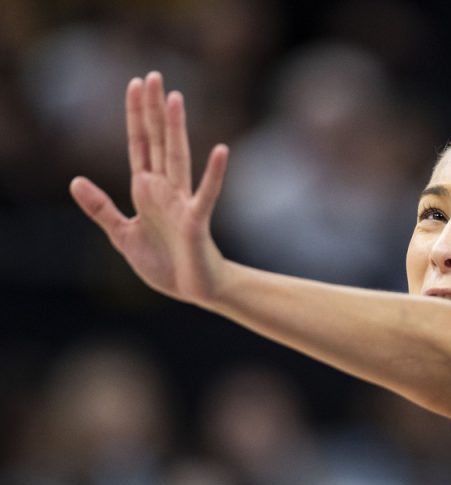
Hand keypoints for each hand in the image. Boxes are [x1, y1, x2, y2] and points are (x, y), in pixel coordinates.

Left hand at [70, 71, 228, 304]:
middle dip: (153, 110)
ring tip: (176, 99)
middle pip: (158, 142)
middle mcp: (165, 190)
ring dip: (176, 129)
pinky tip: (221, 150)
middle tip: (154, 75)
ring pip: (178, 158)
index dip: (135, 115)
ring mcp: (182, 202)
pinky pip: (207, 193)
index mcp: (146, 191)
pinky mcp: (197, 221)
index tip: (135, 84)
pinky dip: (215, 173)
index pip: (139, 144)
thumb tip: (75, 179)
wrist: (194, 288)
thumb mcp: (121, 234)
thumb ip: (100, 207)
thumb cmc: (164, 263)